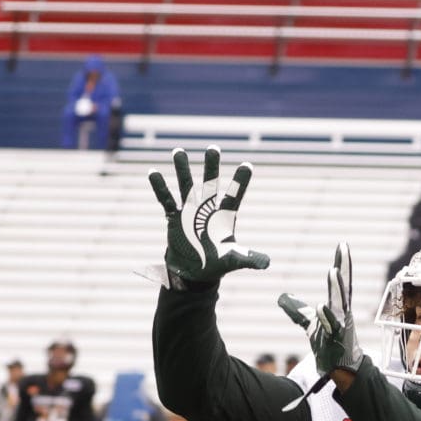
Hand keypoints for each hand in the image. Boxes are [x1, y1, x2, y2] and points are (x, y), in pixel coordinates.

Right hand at [148, 148, 269, 287]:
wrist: (194, 272)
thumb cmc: (216, 263)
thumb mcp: (233, 260)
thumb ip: (248, 258)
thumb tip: (267, 263)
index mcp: (224, 215)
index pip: (234, 195)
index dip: (240, 181)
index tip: (247, 165)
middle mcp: (207, 208)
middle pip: (210, 183)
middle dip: (211, 167)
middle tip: (213, 149)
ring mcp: (190, 210)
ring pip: (186, 185)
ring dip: (182, 170)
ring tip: (178, 151)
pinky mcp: (174, 217)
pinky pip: (166, 199)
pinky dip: (160, 187)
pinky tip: (153, 172)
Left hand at [277, 243, 361, 372]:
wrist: (339, 369)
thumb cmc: (329, 344)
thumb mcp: (310, 324)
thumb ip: (298, 310)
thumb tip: (282, 296)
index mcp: (338, 306)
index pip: (340, 281)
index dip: (342, 263)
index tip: (343, 245)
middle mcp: (343, 312)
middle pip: (343, 285)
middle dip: (345, 266)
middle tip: (344, 248)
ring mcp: (341, 324)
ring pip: (339, 303)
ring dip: (337, 287)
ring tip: (333, 271)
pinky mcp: (337, 338)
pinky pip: (331, 325)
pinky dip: (326, 315)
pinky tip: (321, 305)